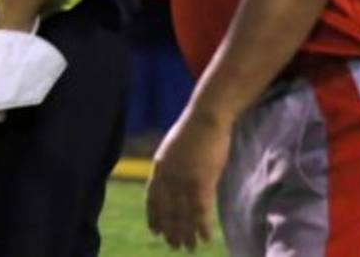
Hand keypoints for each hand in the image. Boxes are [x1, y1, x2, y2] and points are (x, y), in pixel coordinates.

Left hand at [145, 109, 231, 250]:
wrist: (207, 116)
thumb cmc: (194, 128)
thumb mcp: (173, 147)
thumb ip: (170, 166)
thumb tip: (172, 180)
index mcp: (159, 167)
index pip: (152, 199)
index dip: (154, 217)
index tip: (156, 232)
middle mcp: (168, 177)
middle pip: (168, 211)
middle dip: (171, 231)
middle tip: (175, 246)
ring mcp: (183, 180)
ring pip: (183, 215)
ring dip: (186, 234)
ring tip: (190, 247)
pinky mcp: (201, 182)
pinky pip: (200, 211)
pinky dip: (202, 227)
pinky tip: (205, 238)